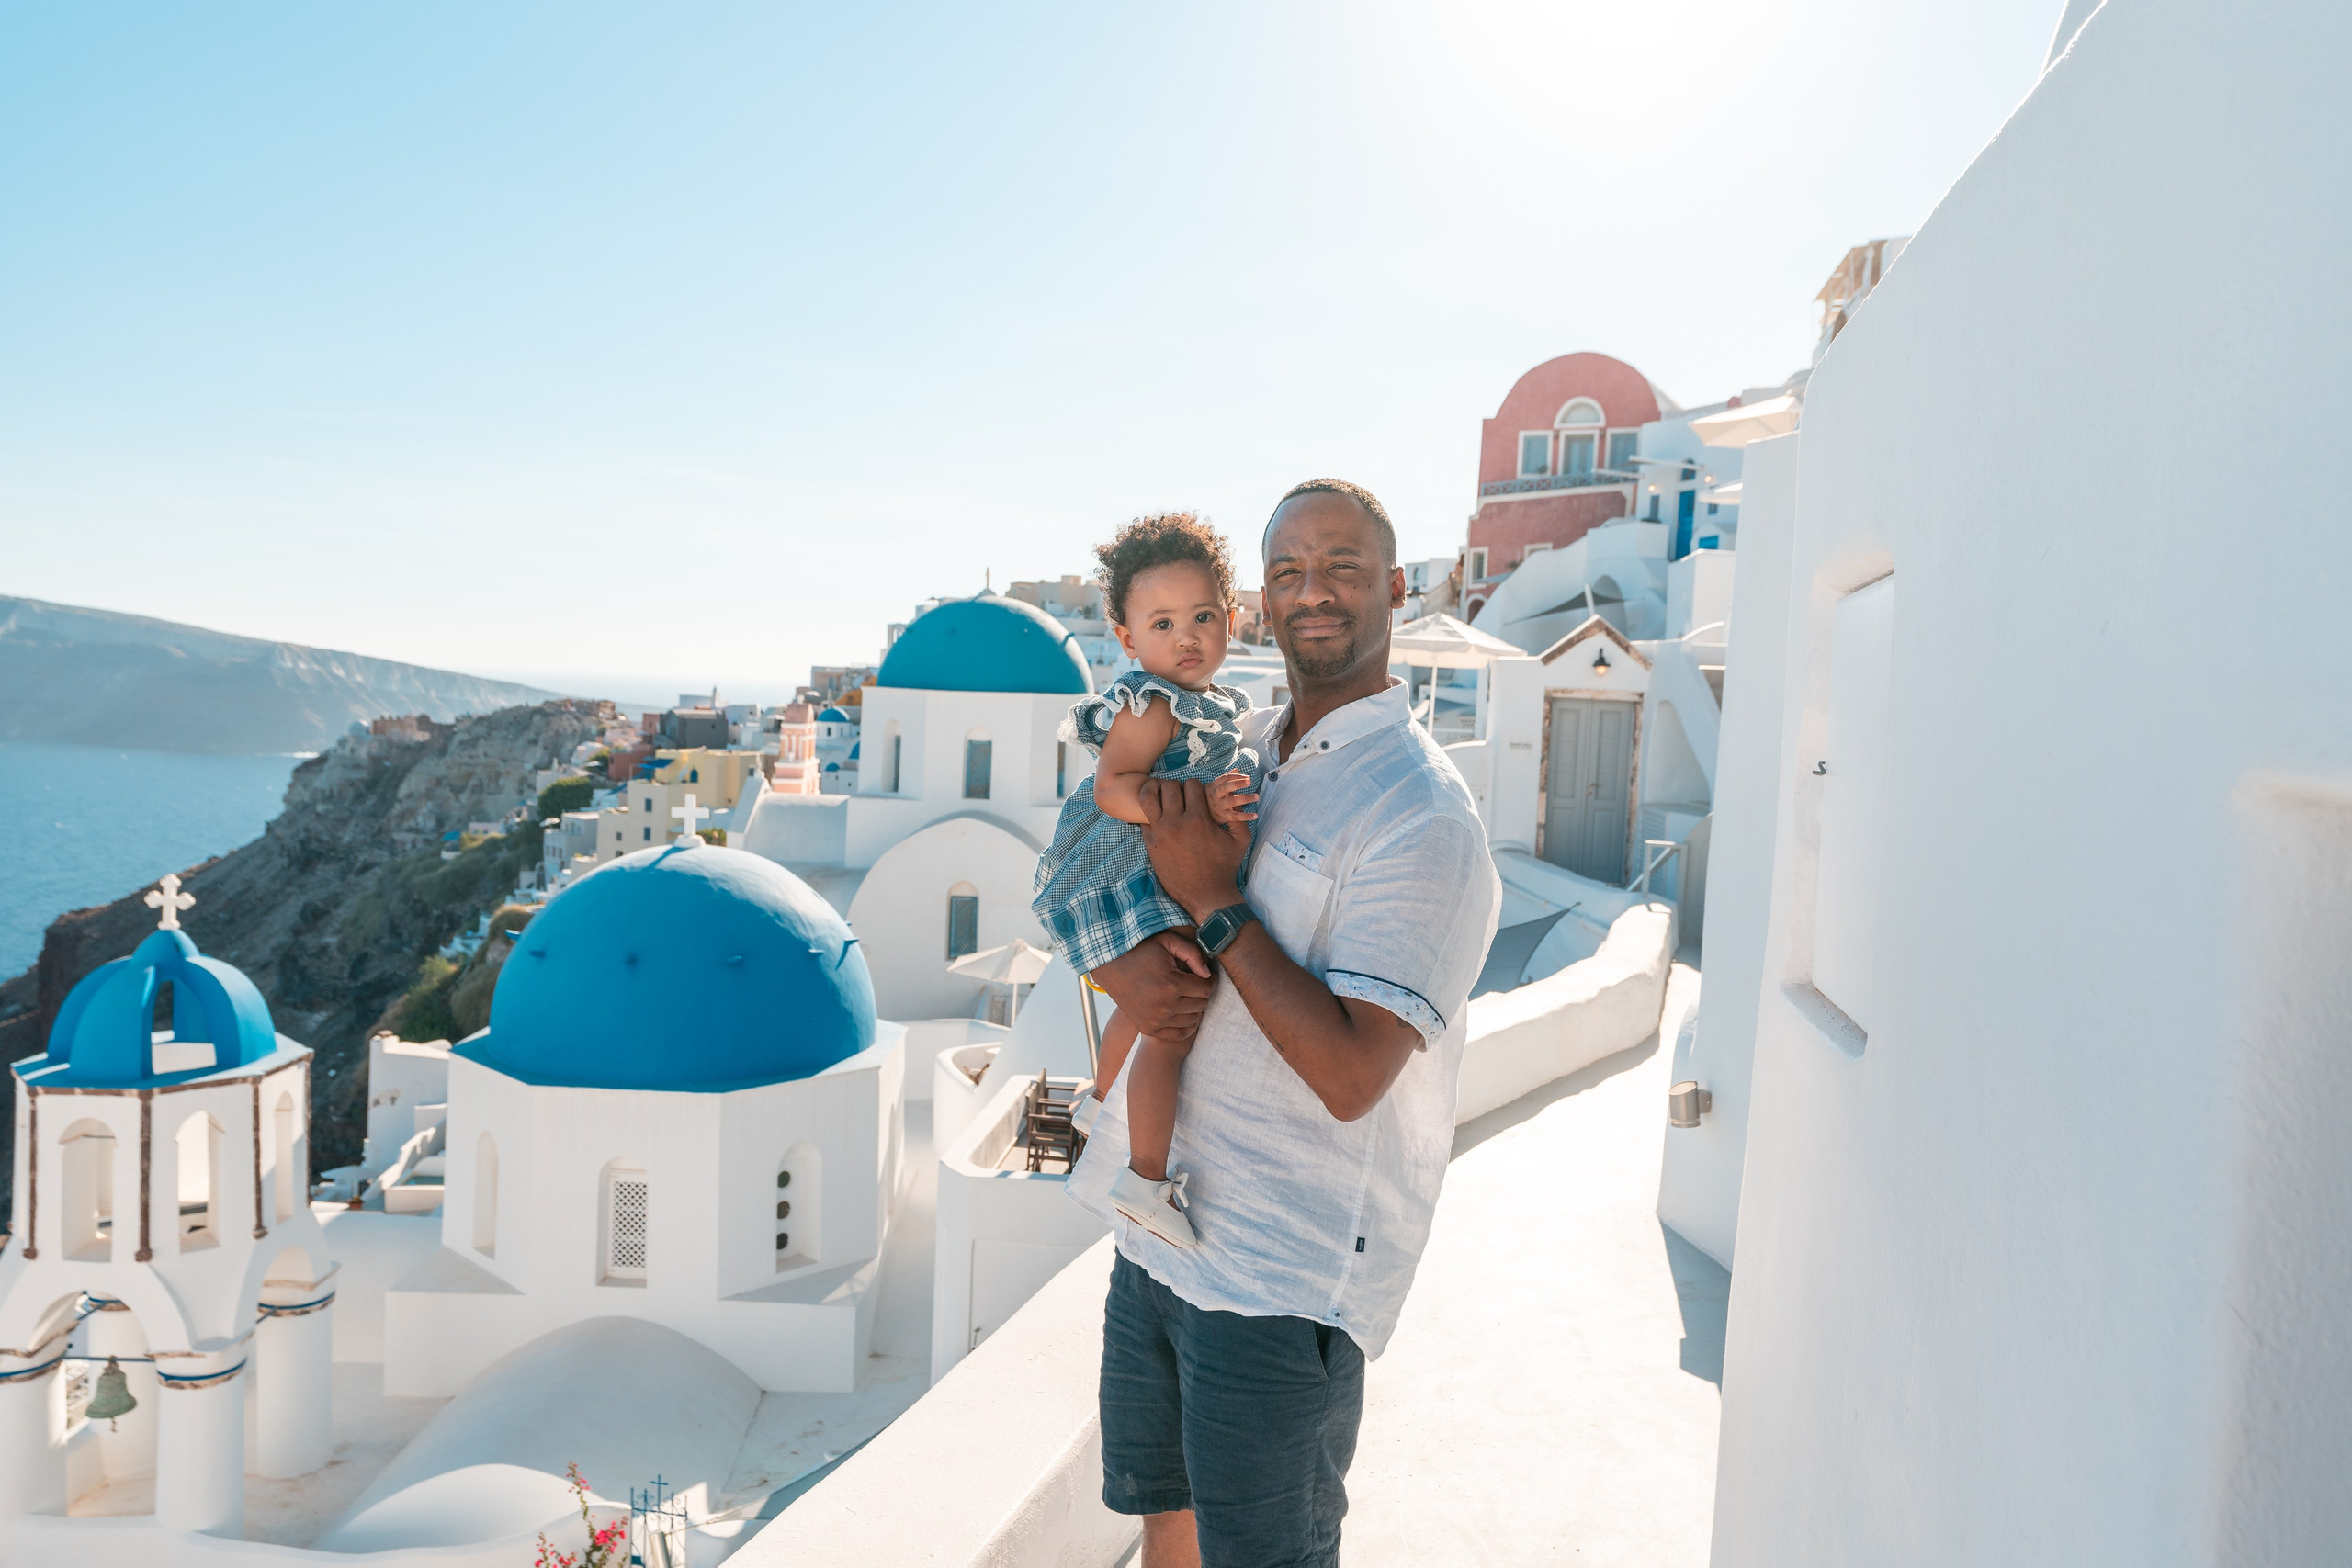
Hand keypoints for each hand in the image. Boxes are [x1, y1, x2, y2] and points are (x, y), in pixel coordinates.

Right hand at [1089, 931, 1213, 1044]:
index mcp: (1171, 984)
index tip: (1206, 975)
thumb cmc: (1141, 951)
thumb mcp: (1167, 941)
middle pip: (1201, 1005)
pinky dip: (1186, 1025)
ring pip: (1193, 1020)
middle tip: (1195, 983)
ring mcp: (1156, 1021)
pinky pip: (1179, 1035)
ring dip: (1194, 1007)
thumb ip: (1193, 953)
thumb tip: (1208, 974)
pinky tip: (1182, 1011)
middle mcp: (1164, 1006)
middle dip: (1202, 993)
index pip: (1206, 989)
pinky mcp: (1148, 1029)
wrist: (1111, 967)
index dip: (1210, 980)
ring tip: (1187, 994)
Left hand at [1141, 777, 1248, 922]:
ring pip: (1148, 797)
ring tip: (1162, 797)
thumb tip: (1237, 798)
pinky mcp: (1150, 844)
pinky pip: (1143, 818)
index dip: (1195, 785)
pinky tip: (1159, 818)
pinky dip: (1150, 814)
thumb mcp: (1240, 841)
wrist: (1206, 895)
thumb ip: (1240, 816)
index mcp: (1199, 819)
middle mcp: (1177, 823)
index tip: (1196, 793)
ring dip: (1155, 793)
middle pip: (1168, 786)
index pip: (1191, 784)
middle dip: (1176, 787)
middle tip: (1180, 795)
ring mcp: (1160, 833)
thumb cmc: (1224, 867)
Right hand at [1206, 770, 1258, 825]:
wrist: (1201, 815)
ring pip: (1232, 801)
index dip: (1237, 777)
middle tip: (1249, 781)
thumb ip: (1226, 778)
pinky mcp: (1222, 817)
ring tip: (1256, 796)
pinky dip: (1245, 816)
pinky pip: (1235, 816)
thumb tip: (1237, 770)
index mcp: (1213, 786)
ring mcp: (1218, 806)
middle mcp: (1214, 795)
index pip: (1225, 778)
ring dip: (1245, 798)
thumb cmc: (1212, 798)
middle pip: (1226, 787)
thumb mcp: (1215, 787)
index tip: (1248, 777)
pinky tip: (1255, 815)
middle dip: (1238, 783)